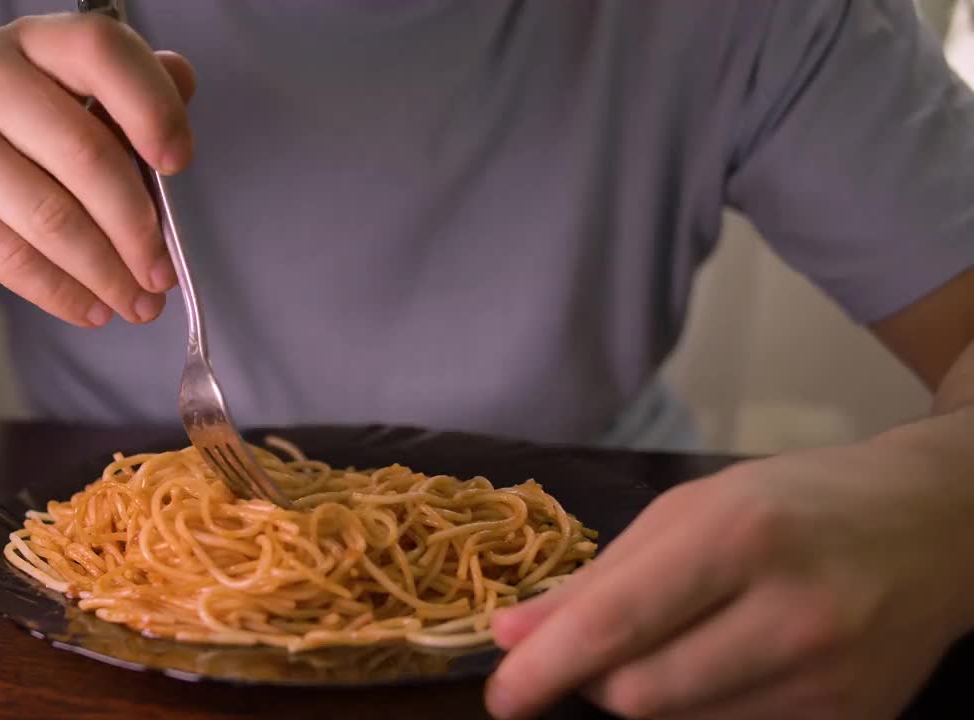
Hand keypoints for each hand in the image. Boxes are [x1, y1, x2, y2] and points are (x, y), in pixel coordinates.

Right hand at [0, 12, 194, 326]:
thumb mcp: (55, 112)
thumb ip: (118, 99)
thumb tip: (184, 78)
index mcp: (26, 41)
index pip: (100, 48)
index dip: (151, 106)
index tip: (179, 164)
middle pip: (85, 153)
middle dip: (137, 228)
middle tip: (162, 275)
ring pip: (53, 215)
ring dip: (106, 272)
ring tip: (137, 303)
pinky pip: (13, 256)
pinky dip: (63, 292)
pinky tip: (91, 309)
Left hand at [485, 438, 973, 718]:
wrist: (936, 527)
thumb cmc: (796, 500)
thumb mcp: (691, 510)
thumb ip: (600, 577)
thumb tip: (512, 634)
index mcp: (741, 537)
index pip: (618, 625)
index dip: (545, 666)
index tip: (501, 692)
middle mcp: (792, 616)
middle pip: (641, 697)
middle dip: (593, 680)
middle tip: (593, 648)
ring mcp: (829, 682)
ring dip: (643, 696)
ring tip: (669, 642)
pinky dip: (698, 711)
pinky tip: (717, 665)